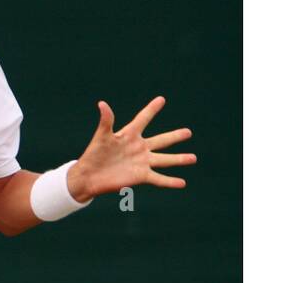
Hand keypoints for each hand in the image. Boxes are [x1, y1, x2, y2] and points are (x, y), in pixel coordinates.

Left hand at [67, 96, 195, 201]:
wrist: (89, 176)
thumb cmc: (94, 154)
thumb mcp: (102, 136)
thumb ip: (106, 121)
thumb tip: (102, 104)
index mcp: (129, 135)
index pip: (143, 119)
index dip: (151, 109)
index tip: (161, 99)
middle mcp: (139, 147)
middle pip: (161, 140)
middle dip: (175, 136)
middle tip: (188, 132)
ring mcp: (141, 162)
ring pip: (165, 159)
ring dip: (179, 159)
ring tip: (193, 158)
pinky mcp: (141, 176)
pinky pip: (158, 178)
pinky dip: (170, 181)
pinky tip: (182, 183)